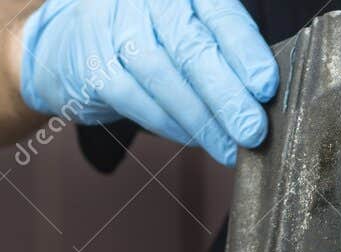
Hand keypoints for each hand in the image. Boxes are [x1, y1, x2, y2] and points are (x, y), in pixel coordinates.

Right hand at [18, 0, 278, 164]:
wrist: (74, 41)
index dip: (245, 51)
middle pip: (192, 46)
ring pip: (162, 74)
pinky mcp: (91, 58)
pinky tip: (191, 139)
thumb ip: (225, 52)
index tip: (266, 87)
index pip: (220, 14)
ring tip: (227, 147)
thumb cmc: (153, 38)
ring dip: (200, 119)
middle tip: (252, 131)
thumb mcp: (192, 30)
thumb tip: (264, 99)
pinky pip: (133, 97)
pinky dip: (167, 123)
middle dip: (227, 95)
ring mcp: (114, 22)